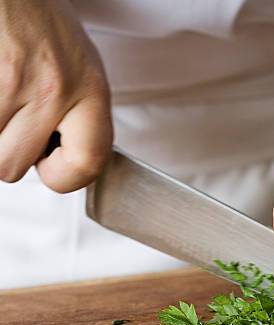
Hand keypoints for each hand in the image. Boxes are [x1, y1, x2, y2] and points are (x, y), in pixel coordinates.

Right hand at [0, 0, 111, 191]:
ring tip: (3, 98)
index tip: (51, 167)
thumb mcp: (81, 69)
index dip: (65, 178)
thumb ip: (79, 118)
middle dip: (6, 151)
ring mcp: (12, 81)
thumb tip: (66, 165)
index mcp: (91, 89)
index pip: (89, 162)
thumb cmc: (42, 24)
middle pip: (12, 167)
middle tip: (12, 121)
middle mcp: (55, 88)